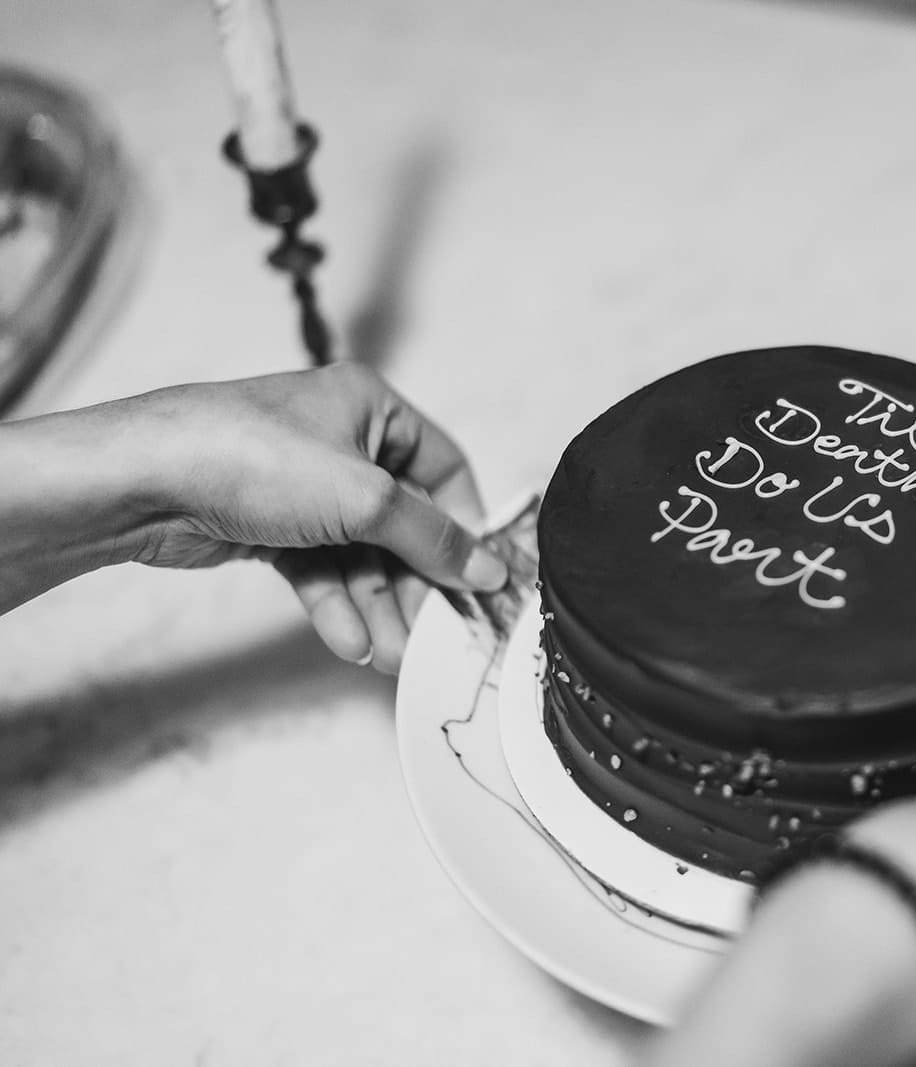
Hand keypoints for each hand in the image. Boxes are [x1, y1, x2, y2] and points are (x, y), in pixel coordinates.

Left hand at [114, 364, 504, 671]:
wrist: (145, 482)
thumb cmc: (250, 456)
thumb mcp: (367, 499)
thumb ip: (433, 539)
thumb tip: (486, 567)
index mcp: (372, 408)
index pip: (444, 469)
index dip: (466, 524)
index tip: (482, 577)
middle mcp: (342, 442)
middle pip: (404, 523)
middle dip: (417, 583)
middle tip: (438, 632)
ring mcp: (305, 487)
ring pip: (361, 555)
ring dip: (378, 606)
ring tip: (393, 654)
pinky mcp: (272, 525)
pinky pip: (321, 569)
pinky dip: (337, 605)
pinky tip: (351, 642)